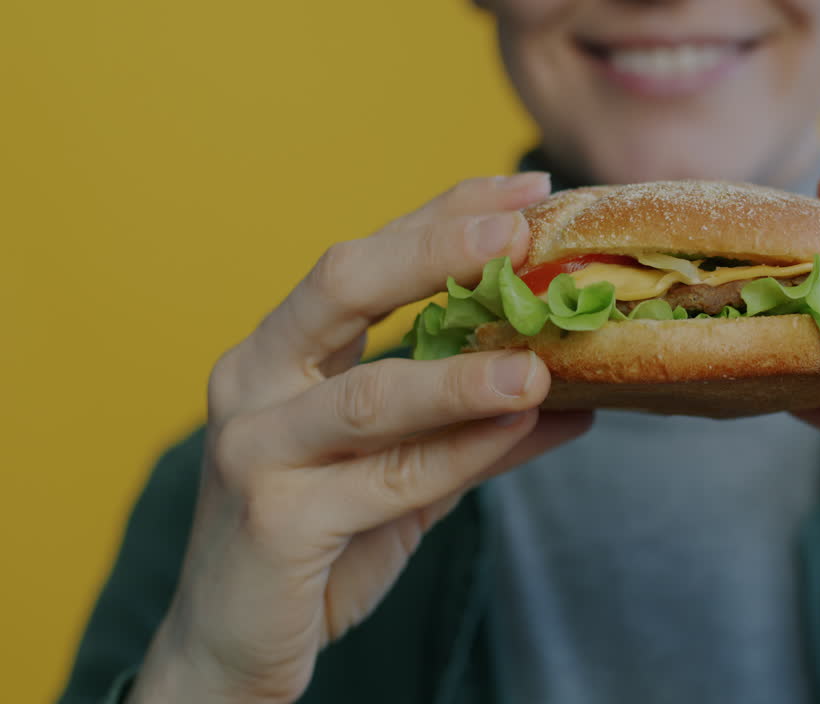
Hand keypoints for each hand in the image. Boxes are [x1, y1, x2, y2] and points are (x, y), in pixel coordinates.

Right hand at [128, 173, 591, 703]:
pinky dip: (462, 454)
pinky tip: (522, 430)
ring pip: (370, 394)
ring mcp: (253, 449)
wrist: (232, 647)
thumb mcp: (401, 470)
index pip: (363, 262)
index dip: (441, 216)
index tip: (521, 189)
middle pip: (341, 287)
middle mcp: (253, 382)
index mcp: (278, 353)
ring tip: (539, 362)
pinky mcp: (272, 521)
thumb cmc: (316, 541)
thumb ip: (469, 425)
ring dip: (463, 375)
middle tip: (516, 231)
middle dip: (433, 250)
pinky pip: (386, 480)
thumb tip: (570, 392)